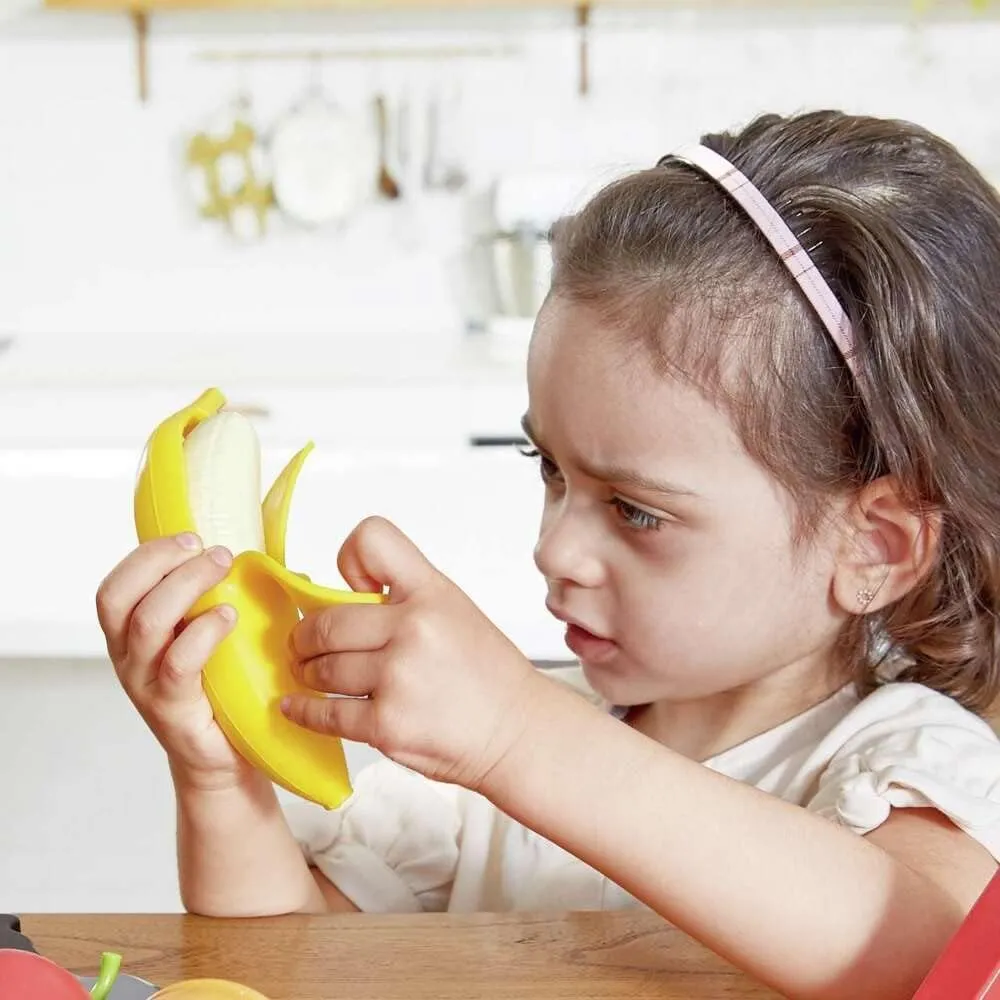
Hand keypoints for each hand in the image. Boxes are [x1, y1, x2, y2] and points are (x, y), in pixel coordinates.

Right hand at [96, 534, 252, 791]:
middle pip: (119, 598)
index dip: (147, 555)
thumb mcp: (215, 637)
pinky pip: (178, 663)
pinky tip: (228, 617)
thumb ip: (227, 598)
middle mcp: (129, 658)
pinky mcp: (171, 710)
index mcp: (132, 635)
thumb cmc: (224, 689)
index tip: (191, 537)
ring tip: (223, 569)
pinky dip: (204, 632)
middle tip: (213, 551)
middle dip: (162, 562)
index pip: (117, 586)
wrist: (227, 758)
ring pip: (147, 623)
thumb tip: (273, 562)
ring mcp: (146, 685)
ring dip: (187, 586)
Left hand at [280, 516, 544, 791]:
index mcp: (432, 592)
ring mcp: (399, 677)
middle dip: (305, 637)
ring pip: (321, 668)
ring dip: (307, 673)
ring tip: (310, 675)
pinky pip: (324, 713)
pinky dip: (303, 711)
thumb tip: (336, 601)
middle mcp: (415, 628)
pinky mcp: (387, 725)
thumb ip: (403, 600)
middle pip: (325, 620)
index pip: (372, 540)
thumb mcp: (454, 612)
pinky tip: (298, 706)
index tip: (346, 588)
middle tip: (303, 645)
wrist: (517, 732)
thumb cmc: (487, 676)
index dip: (349, 560)